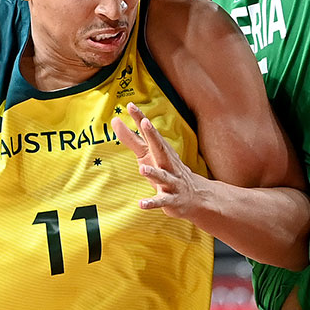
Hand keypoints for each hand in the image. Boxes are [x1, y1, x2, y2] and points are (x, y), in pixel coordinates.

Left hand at [112, 102, 204, 218]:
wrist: (195, 197)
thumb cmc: (166, 170)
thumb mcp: (148, 154)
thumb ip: (131, 138)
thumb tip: (115, 120)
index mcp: (161, 151)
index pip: (150, 133)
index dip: (141, 119)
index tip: (131, 105)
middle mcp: (167, 163)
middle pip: (160, 147)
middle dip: (153, 136)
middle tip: (146, 122)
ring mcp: (171, 181)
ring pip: (162, 176)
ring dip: (153, 172)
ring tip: (142, 169)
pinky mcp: (170, 199)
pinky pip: (160, 201)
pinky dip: (151, 203)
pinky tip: (141, 204)